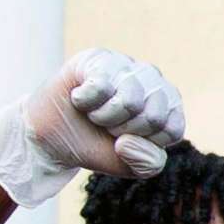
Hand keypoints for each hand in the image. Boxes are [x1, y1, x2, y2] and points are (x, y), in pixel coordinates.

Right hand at [0, 50, 186, 208]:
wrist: (52, 136)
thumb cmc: (98, 145)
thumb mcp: (130, 166)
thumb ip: (148, 163)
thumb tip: (127, 142)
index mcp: (169, 105)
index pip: (171, 131)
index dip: (142, 142)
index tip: (126, 137)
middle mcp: (154, 81)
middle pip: (152, 118)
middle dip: (123, 130)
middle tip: (107, 124)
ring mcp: (128, 66)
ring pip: (129, 102)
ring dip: (103, 117)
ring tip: (94, 111)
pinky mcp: (99, 58)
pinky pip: (102, 86)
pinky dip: (85, 101)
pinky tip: (80, 97)